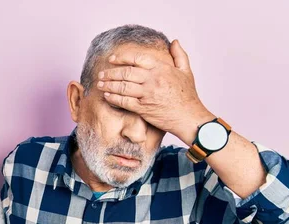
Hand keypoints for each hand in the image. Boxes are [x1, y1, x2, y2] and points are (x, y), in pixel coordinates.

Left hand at [96, 40, 214, 144]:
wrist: (189, 117)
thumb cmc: (188, 96)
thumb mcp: (186, 71)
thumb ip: (179, 55)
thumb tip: (174, 42)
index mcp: (161, 68)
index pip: (137, 58)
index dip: (121, 57)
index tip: (112, 59)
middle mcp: (153, 79)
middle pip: (126, 72)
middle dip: (110, 72)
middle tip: (101, 73)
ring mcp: (147, 94)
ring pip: (123, 86)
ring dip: (108, 85)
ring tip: (100, 84)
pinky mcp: (143, 108)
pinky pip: (124, 101)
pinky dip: (114, 98)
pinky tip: (107, 96)